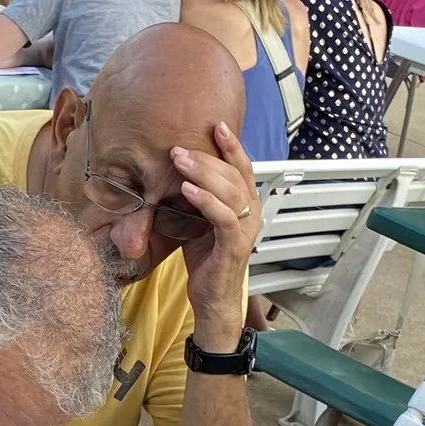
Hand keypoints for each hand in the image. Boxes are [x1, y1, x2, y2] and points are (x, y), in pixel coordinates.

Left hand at [170, 119, 261, 342]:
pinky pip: (224, 218)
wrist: (212, 300)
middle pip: (234, 175)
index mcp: (246, 205)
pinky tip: (187, 191)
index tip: (216, 125)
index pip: (243, 168)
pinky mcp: (234, 248)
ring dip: (203, 173)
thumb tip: (172, 172)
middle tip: (177, 148)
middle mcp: (252, 214)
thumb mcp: (197, 221)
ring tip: (179, 161)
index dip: (232, 146)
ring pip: (231, 192)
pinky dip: (206, 201)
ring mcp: (246, 231)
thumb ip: (195, 198)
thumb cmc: (205, 260)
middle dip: (206, 157)